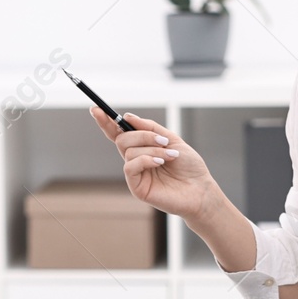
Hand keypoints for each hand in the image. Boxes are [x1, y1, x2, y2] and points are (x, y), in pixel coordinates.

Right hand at [88, 108, 218, 219]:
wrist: (201, 189)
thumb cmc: (189, 166)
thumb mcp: (171, 139)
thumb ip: (150, 128)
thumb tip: (128, 117)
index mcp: (142, 148)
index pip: (119, 133)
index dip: (106, 122)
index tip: (96, 109)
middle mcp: (136, 160)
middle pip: (122, 139)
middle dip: (141, 135)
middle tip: (162, 140)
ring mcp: (135, 174)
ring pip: (128, 151)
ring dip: (151, 148)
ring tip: (170, 155)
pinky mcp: (137, 187)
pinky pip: (130, 166)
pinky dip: (145, 160)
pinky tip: (160, 162)